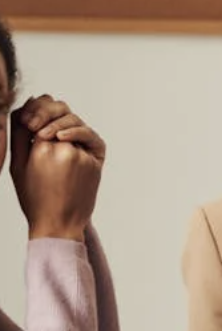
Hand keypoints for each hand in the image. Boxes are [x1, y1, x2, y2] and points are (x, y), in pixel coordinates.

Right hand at [9, 96, 104, 240]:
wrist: (59, 224)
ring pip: (75, 122)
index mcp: (40, 149)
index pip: (39, 110)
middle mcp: (64, 148)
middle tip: (40, 121)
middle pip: (60, 110)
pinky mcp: (95, 161)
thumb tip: (27, 106)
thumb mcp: (17, 166)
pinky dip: (79, 133)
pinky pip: (89, 137)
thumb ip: (20, 135)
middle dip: (50, 109)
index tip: (29, 119)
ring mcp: (83, 154)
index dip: (35, 108)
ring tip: (49, 133)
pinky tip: (66, 138)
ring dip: (63, 122)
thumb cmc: (34, 197)